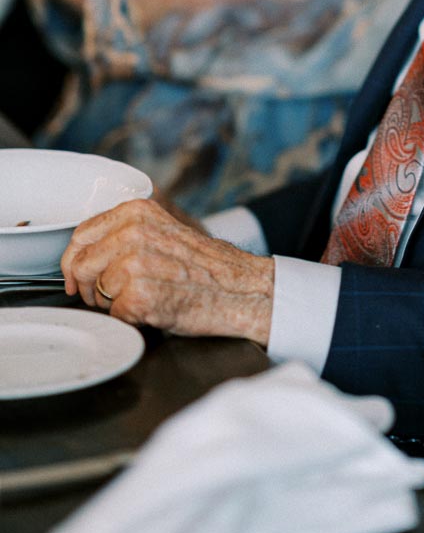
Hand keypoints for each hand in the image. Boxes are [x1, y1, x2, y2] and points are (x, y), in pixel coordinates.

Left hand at [61, 199, 274, 345]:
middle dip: (90, 288)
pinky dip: (130, 320)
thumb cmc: (205, 266)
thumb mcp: (163, 231)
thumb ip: (125, 233)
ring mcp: (135, 264)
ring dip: (112, 304)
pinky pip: (113, 315)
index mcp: (137, 212)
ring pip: (95, 292)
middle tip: (111, 297)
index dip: (74, 262)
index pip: (81, 235)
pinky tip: (155, 310)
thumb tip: (85, 253)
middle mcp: (133, 233)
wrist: (240, 288)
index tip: (78, 277)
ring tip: (145, 299)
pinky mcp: (138, 296)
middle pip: (81, 267)